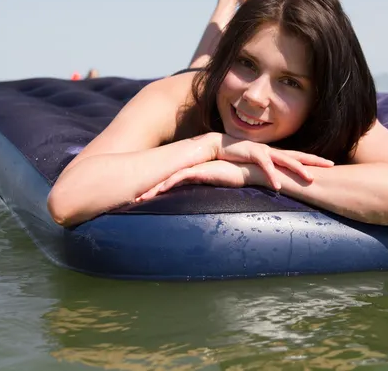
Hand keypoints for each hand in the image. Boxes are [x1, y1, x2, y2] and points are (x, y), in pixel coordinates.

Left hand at [135, 160, 254, 201]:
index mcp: (195, 174)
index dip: (157, 189)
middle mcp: (192, 170)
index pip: (171, 181)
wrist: (253, 171)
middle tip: (133, 200)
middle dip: (149, 189)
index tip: (144, 200)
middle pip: (165, 179)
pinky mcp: (201, 170)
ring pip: (168, 178)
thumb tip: (201, 219)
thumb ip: (208, 198)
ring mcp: (196, 168)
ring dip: (154, 189)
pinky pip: (180, 177)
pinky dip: (168, 184)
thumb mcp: (219, 191)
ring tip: (141, 199)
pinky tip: (158, 192)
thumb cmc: (239, 181)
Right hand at [215, 134, 333, 189]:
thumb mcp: (257, 164)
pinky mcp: (253, 154)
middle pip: (298, 155)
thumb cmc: (238, 156)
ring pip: (285, 160)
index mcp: (275, 154)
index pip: (298, 156)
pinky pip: (265, 166)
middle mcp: (273, 151)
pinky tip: (278, 186)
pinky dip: (272, 176)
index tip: (329, 164)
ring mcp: (264, 151)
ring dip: (298, 169)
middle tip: (331, 165)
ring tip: (311, 178)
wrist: (219, 145)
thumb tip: (278, 179)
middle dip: (315, 160)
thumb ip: (268, 169)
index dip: (314, 159)